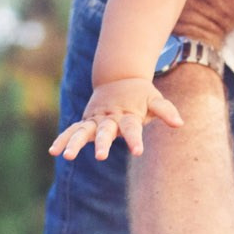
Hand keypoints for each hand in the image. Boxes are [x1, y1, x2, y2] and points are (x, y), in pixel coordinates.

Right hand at [50, 76, 182, 159]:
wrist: (119, 78)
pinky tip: (53, 152)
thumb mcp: (154, 100)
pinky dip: (63, 139)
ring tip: (66, 156)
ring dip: (74, 142)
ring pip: (83, 131)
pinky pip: (72, 130)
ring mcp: (95, 119)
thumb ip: (165, 111)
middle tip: (100, 156)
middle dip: (102, 143)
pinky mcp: (86, 121)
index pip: (132, 128)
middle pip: (105, 131)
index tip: (137, 152)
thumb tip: (179, 124)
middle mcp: (109, 117)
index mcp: (128, 114)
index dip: (135, 140)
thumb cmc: (140, 94)